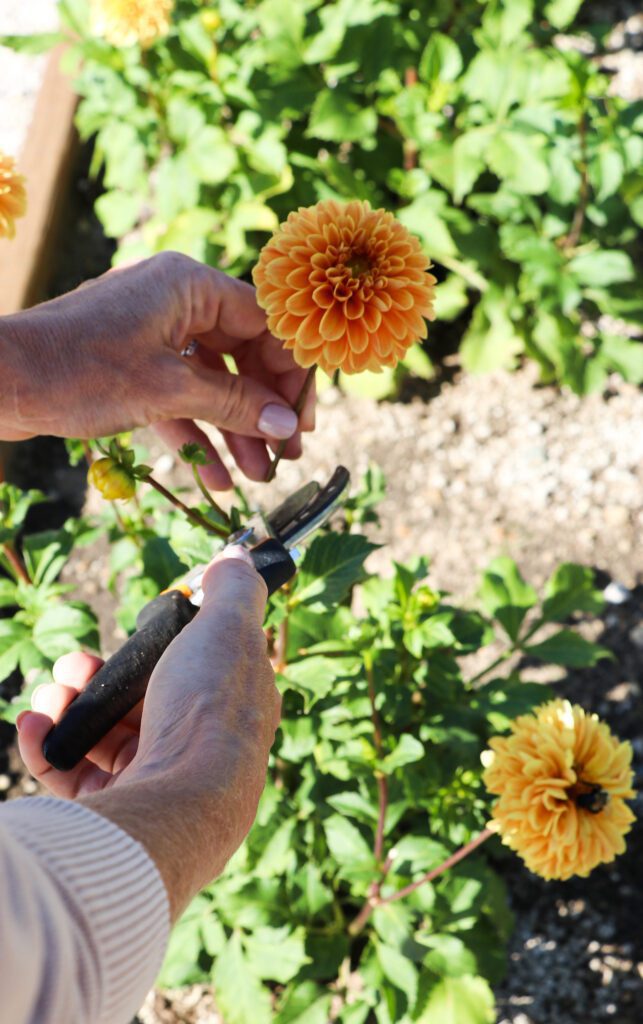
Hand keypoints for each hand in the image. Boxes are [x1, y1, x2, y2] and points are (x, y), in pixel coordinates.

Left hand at [0, 252, 315, 487]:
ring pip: (212, 381)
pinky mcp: (133, 364)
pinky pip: (179, 395)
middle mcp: (176, 301)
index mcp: (189, 285)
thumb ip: (232, 404)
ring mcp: (153, 333)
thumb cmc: (78, 370)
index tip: (302, 420)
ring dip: (235, 428)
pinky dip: (197, 430)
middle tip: (287, 456)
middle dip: (264, 409)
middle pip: (242, 355)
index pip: (264, 323)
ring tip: (257, 476)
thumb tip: (286, 425)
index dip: (290, 372)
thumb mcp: (166, 389)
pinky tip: (217, 475)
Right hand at [17, 546, 280, 917]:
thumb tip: (236, 558)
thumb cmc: (209, 712)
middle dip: (96, 673)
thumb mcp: (229, 630)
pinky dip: (48, 745)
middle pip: (139, 700)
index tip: (132, 630)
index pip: (193, 668)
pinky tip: (32, 724)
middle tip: (71, 662)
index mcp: (229, 705)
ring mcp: (157, 780)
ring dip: (67, 705)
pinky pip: (73, 774)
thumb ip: (233, 591)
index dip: (158, 646)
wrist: (181, 805)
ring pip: (102, 735)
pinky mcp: (119, 810)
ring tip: (50, 693)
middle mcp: (197, 744)